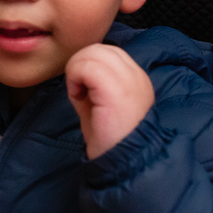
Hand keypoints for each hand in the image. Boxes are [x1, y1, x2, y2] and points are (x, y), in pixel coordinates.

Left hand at [65, 43, 154, 159]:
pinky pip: (88, 65)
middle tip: (79, 92)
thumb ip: (93, 85)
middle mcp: (136, 76)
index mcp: (135, 78)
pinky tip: (78, 97)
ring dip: (77, 71)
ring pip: (93, 51)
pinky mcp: (117, 89)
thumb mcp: (100, 106)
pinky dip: (75, 77)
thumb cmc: (111, 141)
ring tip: (80, 95)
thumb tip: (76, 71)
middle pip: (100, 48)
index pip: (108, 52)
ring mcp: (129, 81)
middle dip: (80, 65)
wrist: (123, 164)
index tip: (84, 91)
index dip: (88, 65)